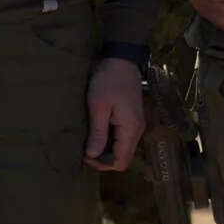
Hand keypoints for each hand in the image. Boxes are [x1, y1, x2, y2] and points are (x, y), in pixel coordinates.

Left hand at [85, 57, 144, 171]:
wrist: (122, 59)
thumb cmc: (108, 80)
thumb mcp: (99, 106)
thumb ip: (98, 132)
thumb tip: (93, 156)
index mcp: (130, 129)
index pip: (120, 161)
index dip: (102, 164)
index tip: (85, 155)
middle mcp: (138, 130)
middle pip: (123, 158)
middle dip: (104, 159)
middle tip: (85, 150)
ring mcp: (137, 124)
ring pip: (123, 149)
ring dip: (107, 150)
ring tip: (90, 142)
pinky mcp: (133, 118)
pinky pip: (123, 138)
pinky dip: (111, 141)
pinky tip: (98, 133)